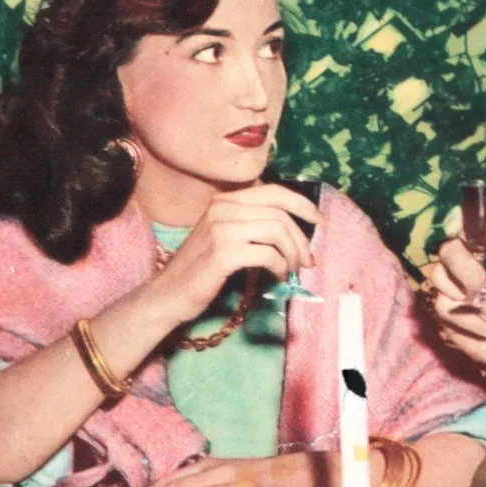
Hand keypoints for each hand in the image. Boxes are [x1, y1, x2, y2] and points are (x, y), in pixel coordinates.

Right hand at [149, 184, 320, 324]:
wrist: (167, 295)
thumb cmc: (200, 270)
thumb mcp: (224, 237)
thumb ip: (251, 225)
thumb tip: (294, 229)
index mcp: (225, 201)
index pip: (273, 191)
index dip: (301, 203)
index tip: (318, 220)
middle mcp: (222, 208)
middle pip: (280, 214)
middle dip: (301, 239)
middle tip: (307, 261)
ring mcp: (221, 229)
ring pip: (277, 232)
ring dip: (292, 254)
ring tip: (290, 270)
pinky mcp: (223, 253)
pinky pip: (267, 254)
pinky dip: (279, 266)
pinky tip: (277, 276)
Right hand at [430, 220, 485, 408]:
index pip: (467, 228)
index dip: (457, 223)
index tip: (457, 228)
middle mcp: (470, 266)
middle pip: (446, 251)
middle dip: (466, 272)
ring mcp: (457, 291)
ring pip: (438, 279)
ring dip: (468, 300)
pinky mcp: (450, 316)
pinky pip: (442, 308)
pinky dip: (468, 322)